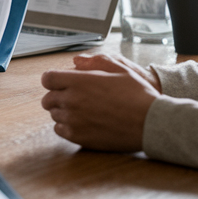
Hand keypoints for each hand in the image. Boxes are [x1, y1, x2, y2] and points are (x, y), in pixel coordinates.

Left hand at [41, 56, 161, 151]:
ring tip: (82, 110)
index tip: (62, 82)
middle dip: (57, 96)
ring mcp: (73, 120)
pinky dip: (66, 126)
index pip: (48, 79)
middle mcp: (71, 100)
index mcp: (79, 82)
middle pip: (48, 98)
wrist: (149, 122)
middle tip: (73, 97)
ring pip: (54, 115)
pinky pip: (60, 130)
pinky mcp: (78, 137)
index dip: (54, 79)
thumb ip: (95, 62)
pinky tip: (81, 122)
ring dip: (63, 111)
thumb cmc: (137, 94)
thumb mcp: (119, 68)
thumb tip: (76, 61)